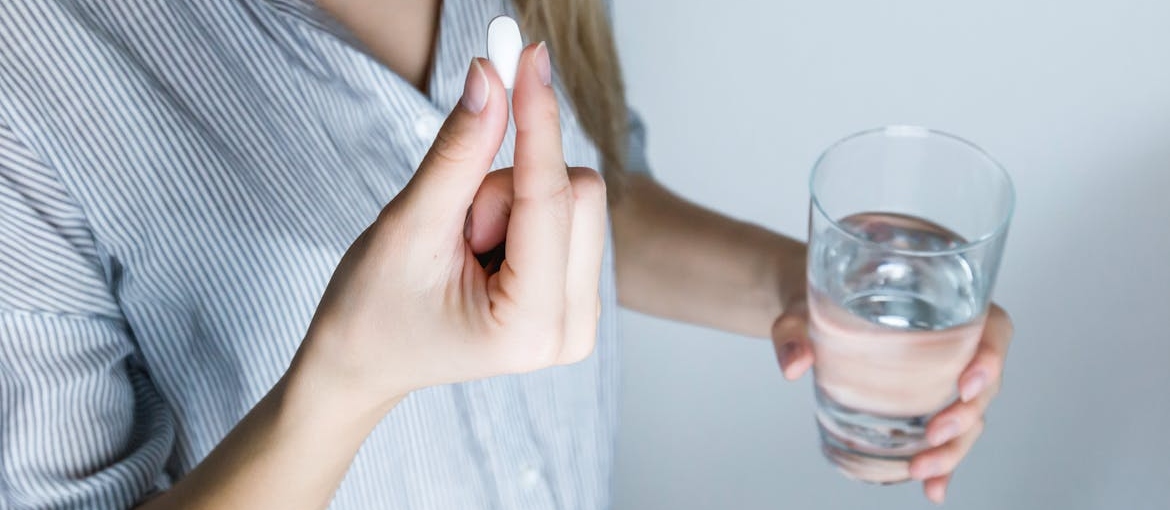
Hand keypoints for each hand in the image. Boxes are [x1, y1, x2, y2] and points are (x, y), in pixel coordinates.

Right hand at [293, 43, 607, 414]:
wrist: (364, 361)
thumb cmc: (373, 309)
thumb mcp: (409, 226)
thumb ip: (457, 152)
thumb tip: (491, 76)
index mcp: (531, 327)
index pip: (549, 197)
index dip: (537, 119)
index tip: (529, 55)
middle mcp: (573, 330)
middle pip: (578, 192)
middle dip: (508, 186)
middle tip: (457, 225)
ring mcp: (581, 316)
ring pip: (575, 198)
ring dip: (511, 201)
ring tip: (464, 246)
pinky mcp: (577, 295)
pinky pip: (568, 214)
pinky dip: (521, 212)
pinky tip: (484, 251)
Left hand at [772, 300, 1012, 503]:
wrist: (805, 314)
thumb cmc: (815, 298)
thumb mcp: (800, 308)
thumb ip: (794, 331)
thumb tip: (794, 364)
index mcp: (943, 305)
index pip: (991, 328)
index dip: (991, 357)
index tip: (966, 384)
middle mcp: (953, 343)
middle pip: (983, 384)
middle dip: (965, 416)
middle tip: (934, 435)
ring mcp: (941, 377)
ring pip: (969, 417)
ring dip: (954, 449)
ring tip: (922, 471)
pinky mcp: (924, 403)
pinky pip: (946, 435)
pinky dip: (943, 464)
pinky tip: (933, 488)